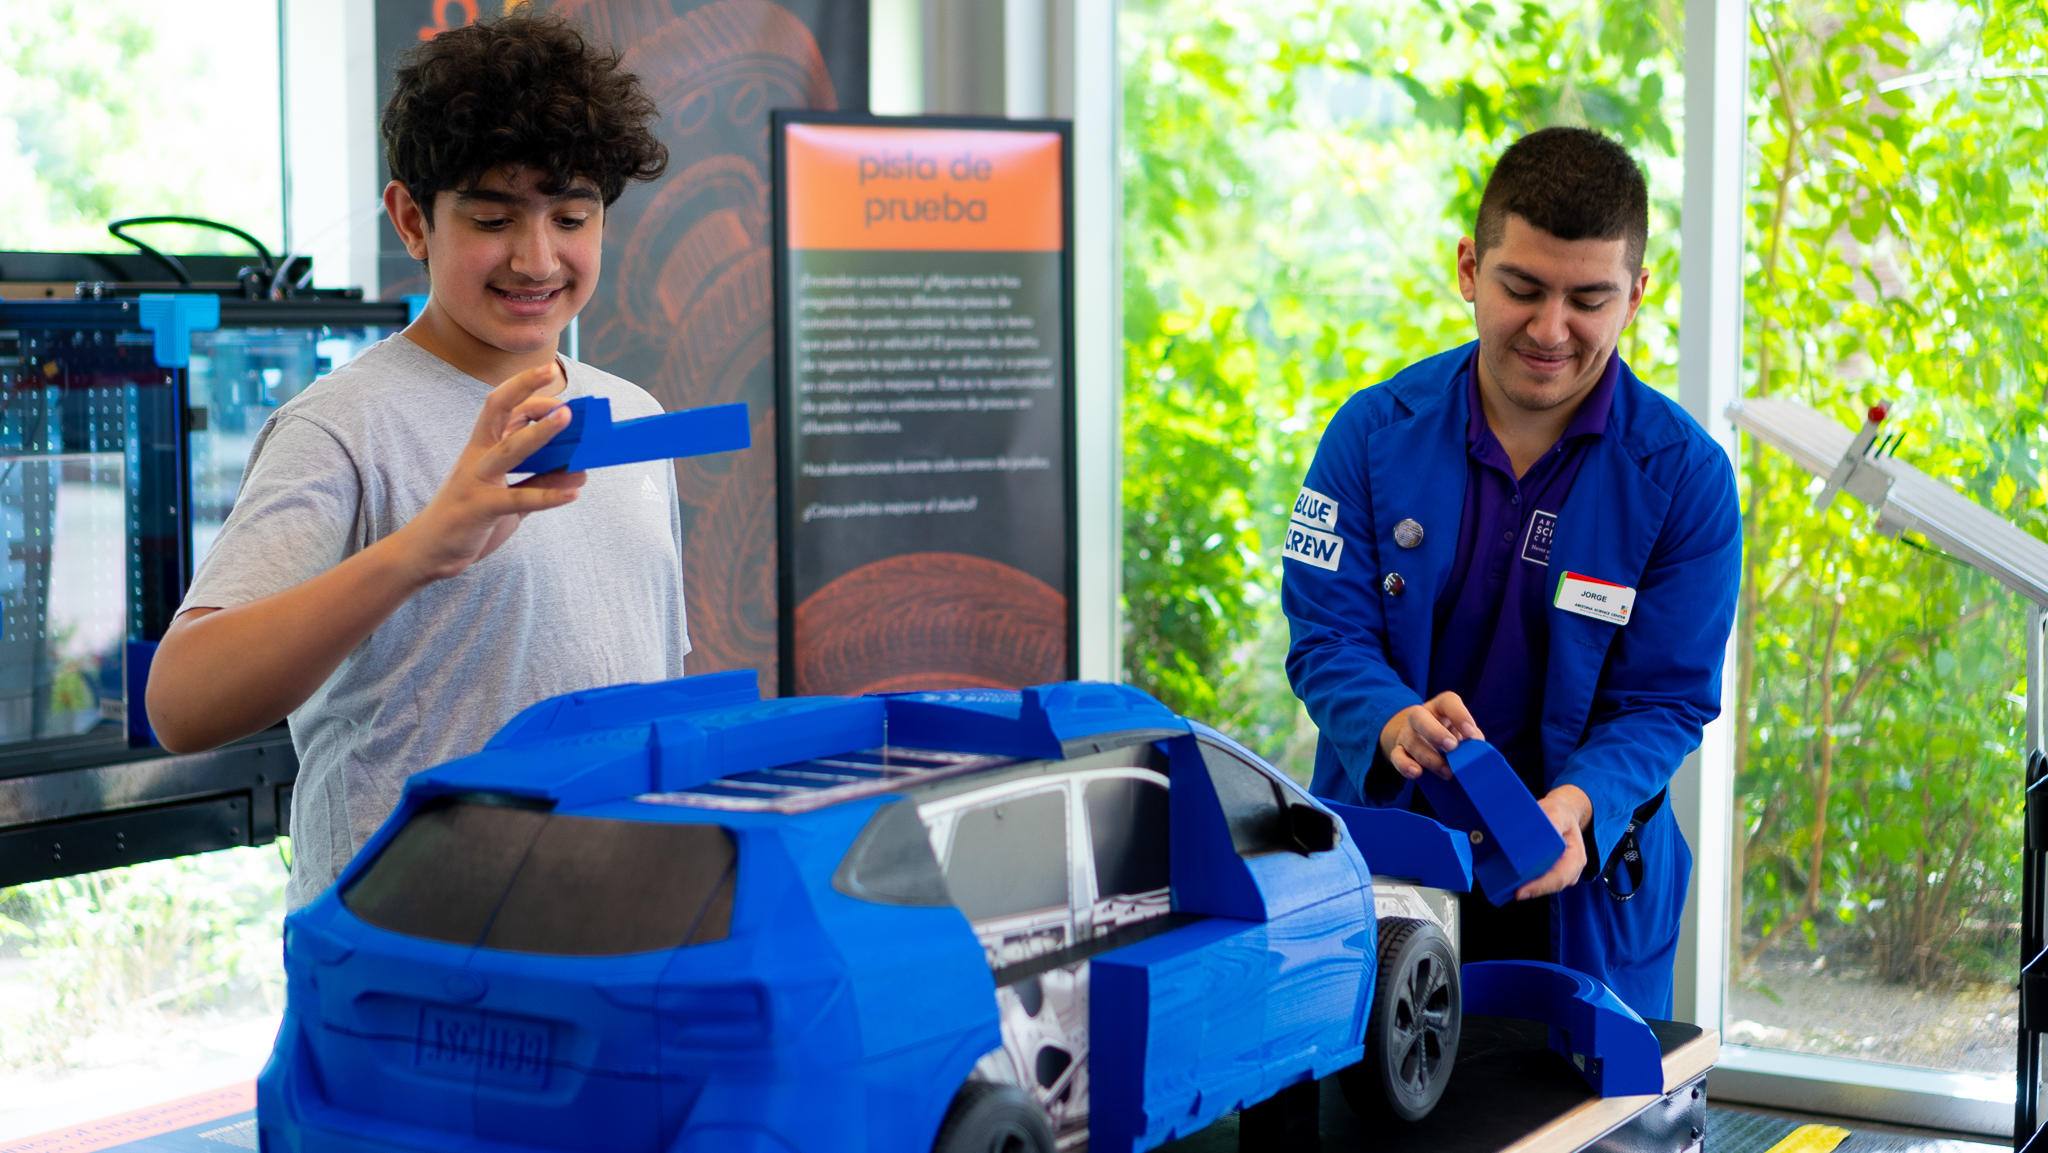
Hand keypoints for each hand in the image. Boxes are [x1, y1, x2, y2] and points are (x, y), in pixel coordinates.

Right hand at [389, 362, 587, 583]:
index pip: (502, 407)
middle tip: (551, 371)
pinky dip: (547, 496)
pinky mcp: (479, 507)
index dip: (527, 392)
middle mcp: (477, 456)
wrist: (429, 552)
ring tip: (567, 418)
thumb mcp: (511, 499)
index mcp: (481, 447)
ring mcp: (476, 479)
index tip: (555, 389)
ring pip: (509, 448)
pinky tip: (572, 494)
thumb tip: (580, 471)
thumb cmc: (469, 518)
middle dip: (524, 388)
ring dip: (540, 432)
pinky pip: (516, 499)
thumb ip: (542, 483)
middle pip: (497, 410)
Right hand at [1378, 691, 1483, 779]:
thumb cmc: (1450, 732)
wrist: (1421, 736)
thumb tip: (1476, 749)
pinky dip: (1405, 766)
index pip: (1447, 701)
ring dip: (1430, 758)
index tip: (1470, 732)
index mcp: (1440, 706)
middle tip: (1452, 747)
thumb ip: (1472, 737)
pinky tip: (1417, 773)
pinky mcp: (1398, 749)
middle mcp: (1420, 715)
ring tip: (1447, 771)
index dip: (1459, 714)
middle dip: (1435, 733)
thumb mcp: (1462, 730)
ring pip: (1411, 742)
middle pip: (1419, 716)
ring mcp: (1407, 732)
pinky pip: (1397, 756)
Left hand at [1513, 784, 1592, 900]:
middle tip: (1508, 891)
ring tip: (1506, 887)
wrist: (1563, 813)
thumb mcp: (1557, 813)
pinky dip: (1526, 881)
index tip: (1520, 892)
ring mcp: (1560, 873)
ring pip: (1543, 885)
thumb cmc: (1560, 814)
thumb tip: (1541, 836)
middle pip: (1550, 885)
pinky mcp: (1549, 872)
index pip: (1559, 878)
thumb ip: (1552, 823)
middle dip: (1530, 890)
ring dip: (1526, 887)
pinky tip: (1511, 880)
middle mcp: (1570, 869)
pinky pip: (1538, 880)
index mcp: (1576, 857)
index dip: (1540, 886)